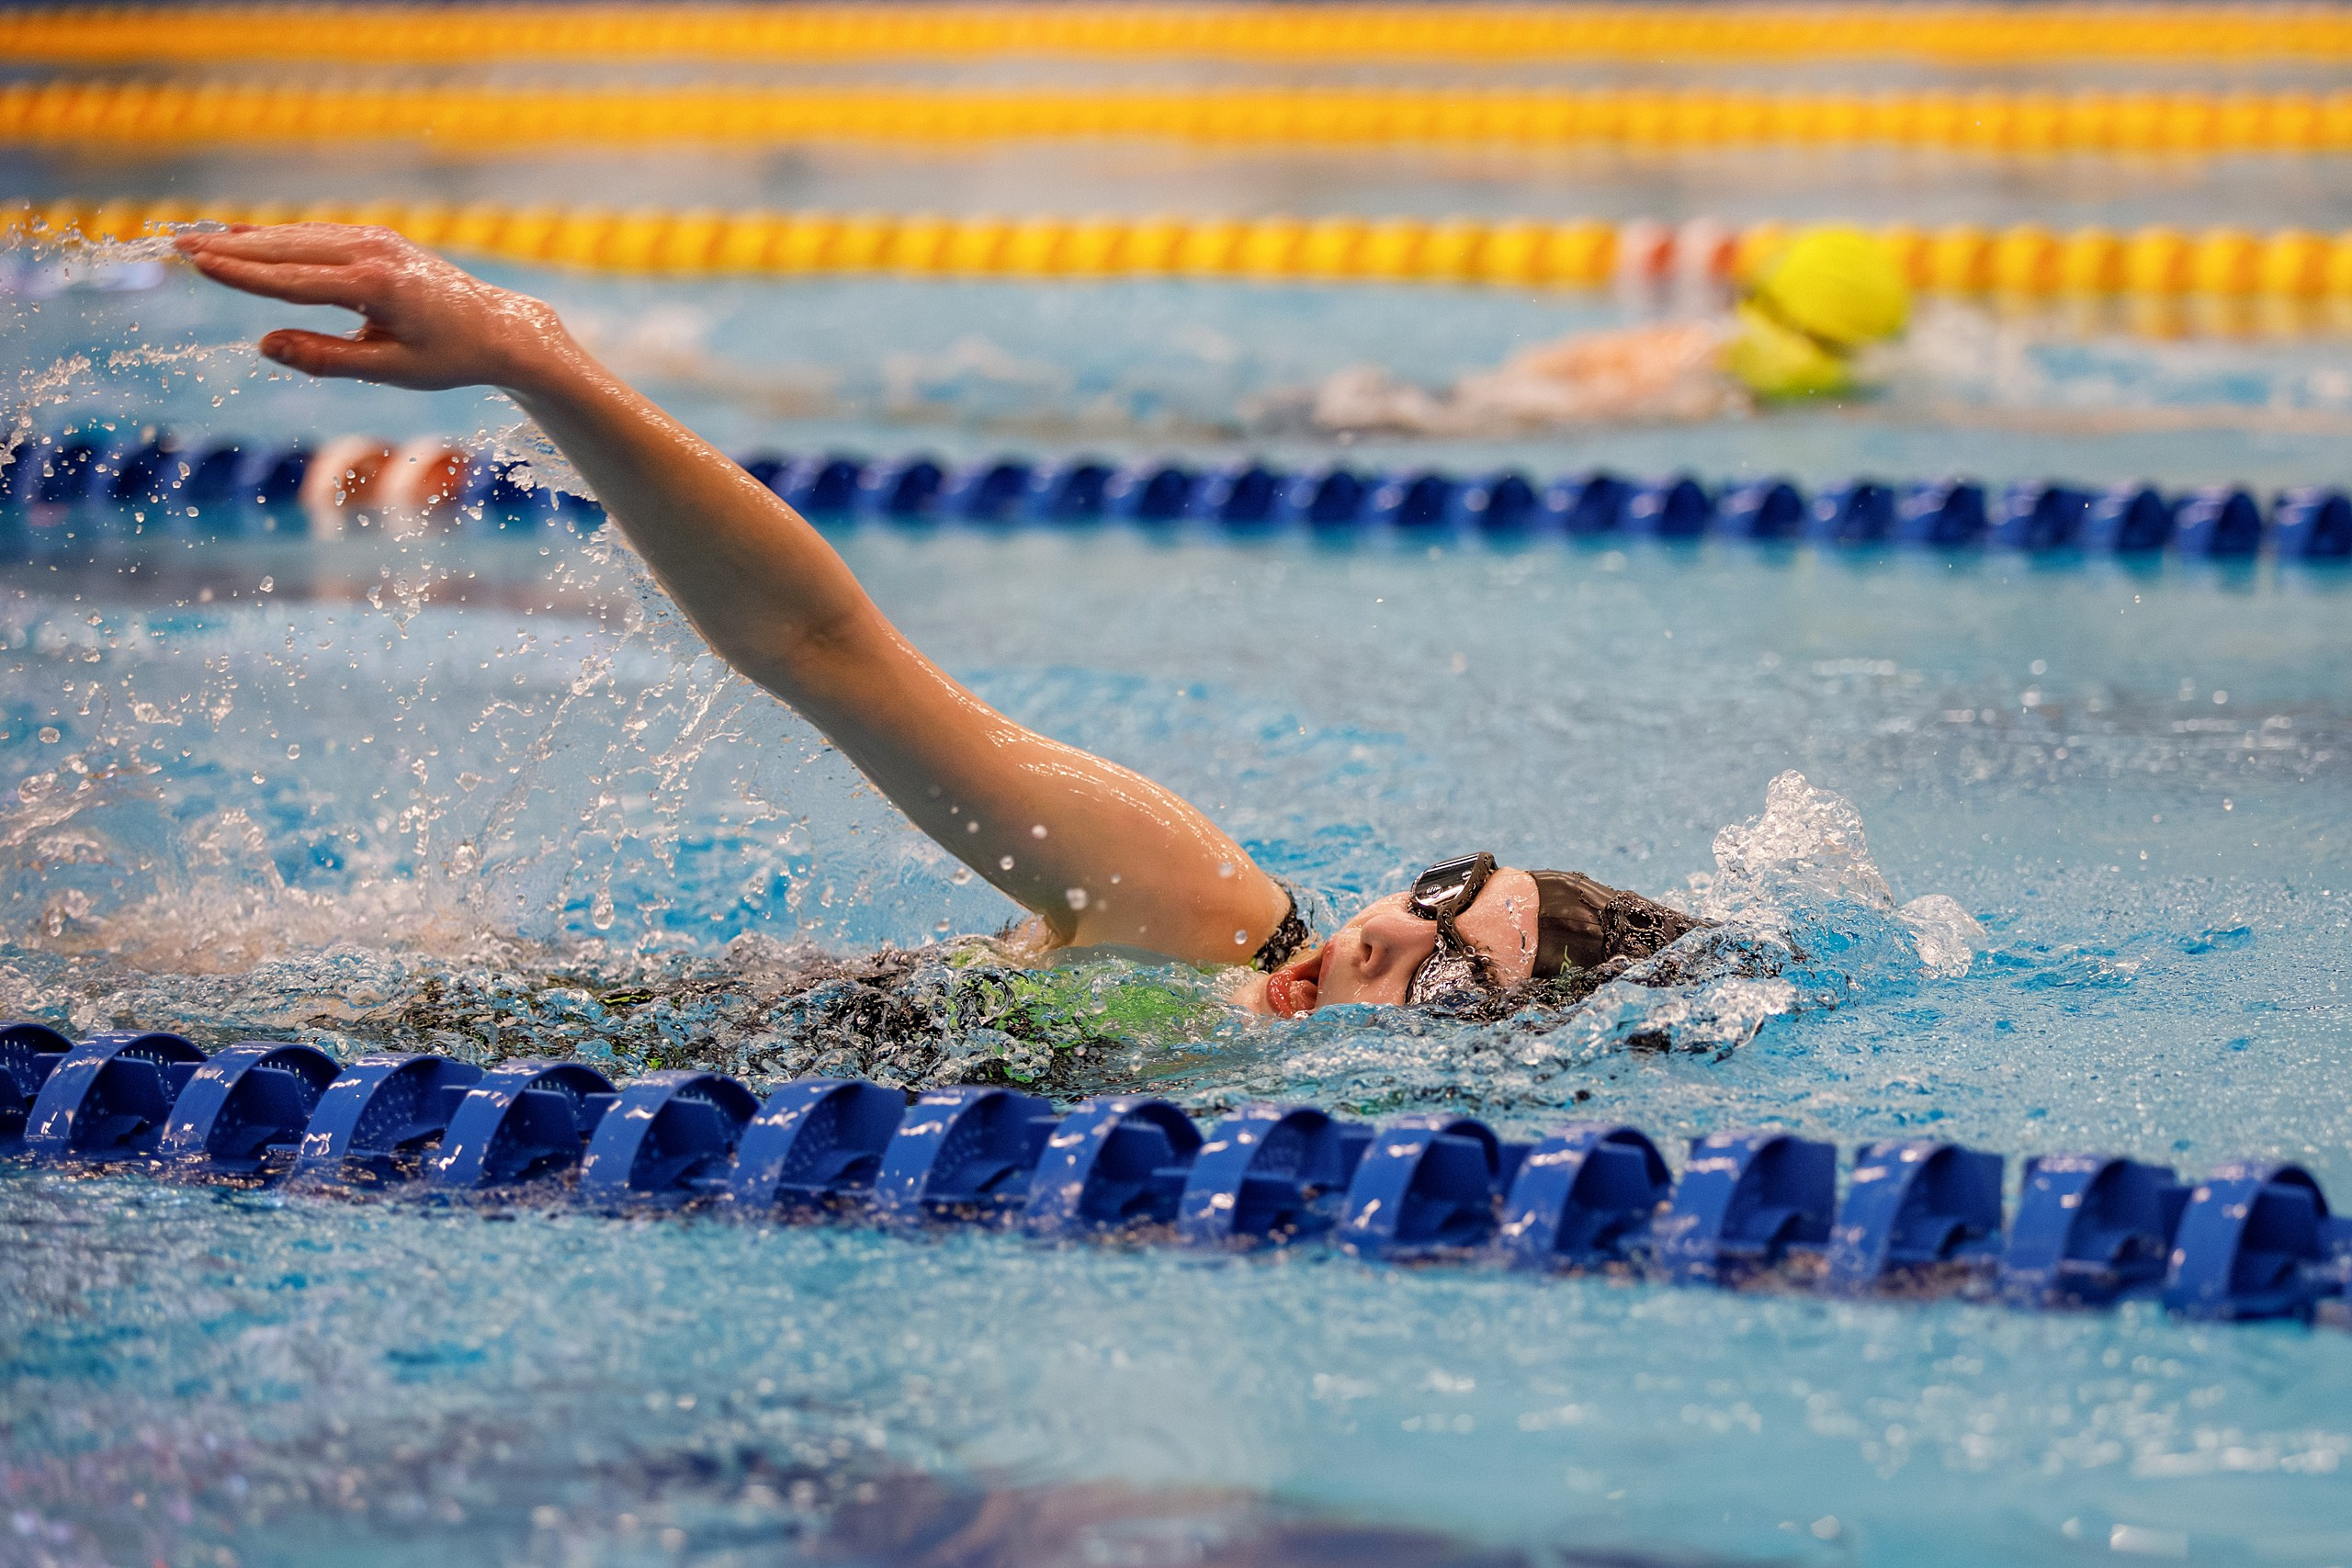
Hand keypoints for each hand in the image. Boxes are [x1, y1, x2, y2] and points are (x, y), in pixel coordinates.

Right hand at [175, 223, 573, 392]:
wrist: (499, 328)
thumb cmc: (449, 358)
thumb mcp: (390, 370)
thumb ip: (326, 359)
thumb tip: (264, 345)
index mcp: (374, 287)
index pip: (292, 280)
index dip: (241, 274)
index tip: (196, 264)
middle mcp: (372, 253)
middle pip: (287, 249)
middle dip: (231, 248)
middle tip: (176, 244)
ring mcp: (376, 240)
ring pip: (299, 237)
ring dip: (248, 238)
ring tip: (198, 241)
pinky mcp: (377, 239)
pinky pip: (317, 235)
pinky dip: (280, 237)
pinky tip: (247, 237)